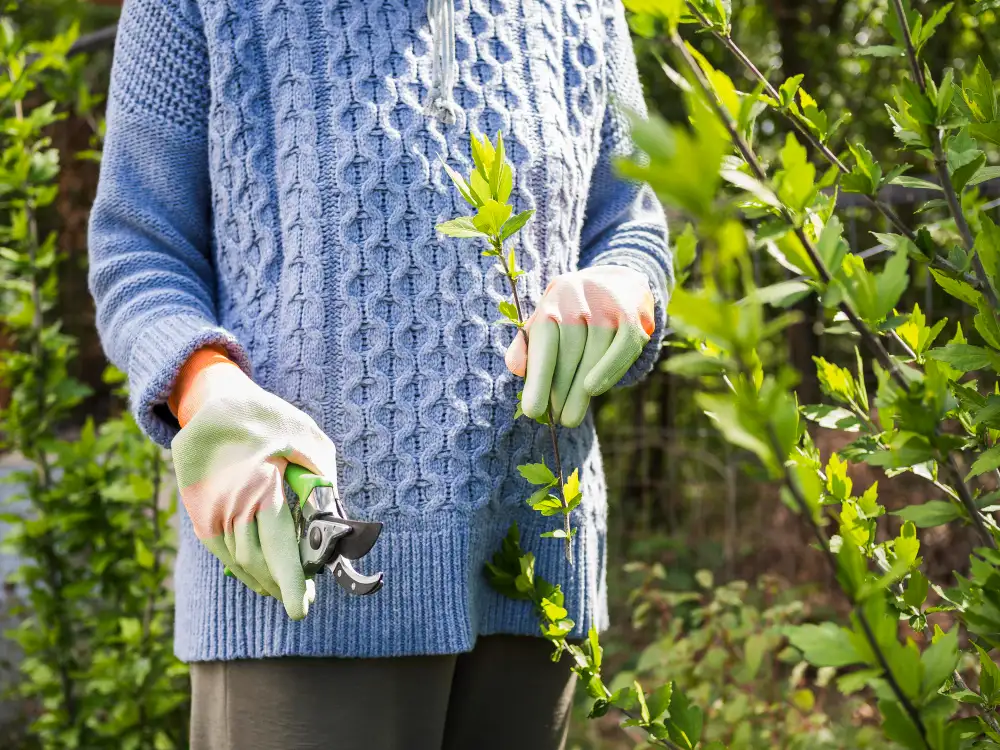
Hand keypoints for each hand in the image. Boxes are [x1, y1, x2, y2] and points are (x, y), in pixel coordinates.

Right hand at [169, 348, 338, 619]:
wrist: (213, 403)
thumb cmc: (269, 420)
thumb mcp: (307, 441)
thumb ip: (320, 483)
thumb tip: (332, 523)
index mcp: (259, 486)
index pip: (277, 545)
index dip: (290, 580)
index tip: (301, 610)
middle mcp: (229, 504)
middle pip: (258, 561)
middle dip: (282, 584)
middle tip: (304, 599)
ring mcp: (210, 511)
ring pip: (240, 561)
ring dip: (265, 579)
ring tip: (288, 589)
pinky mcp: (200, 513)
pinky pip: (223, 552)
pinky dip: (245, 568)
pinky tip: (263, 576)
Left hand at [505, 266, 653, 427]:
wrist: (619, 283)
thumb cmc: (573, 312)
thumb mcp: (547, 319)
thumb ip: (528, 344)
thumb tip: (515, 369)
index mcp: (553, 301)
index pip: (544, 342)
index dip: (538, 378)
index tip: (533, 411)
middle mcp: (578, 298)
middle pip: (569, 352)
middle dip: (560, 390)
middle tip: (556, 419)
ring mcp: (607, 305)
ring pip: (594, 353)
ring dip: (581, 390)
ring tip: (570, 417)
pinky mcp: (632, 315)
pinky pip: (621, 349)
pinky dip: (609, 371)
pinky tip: (594, 391)